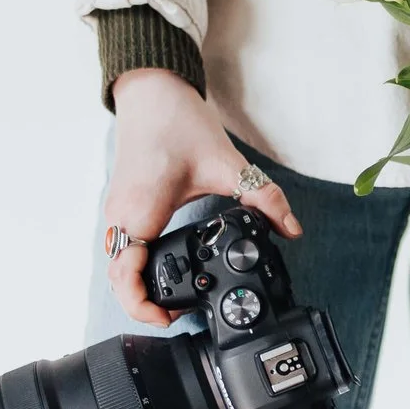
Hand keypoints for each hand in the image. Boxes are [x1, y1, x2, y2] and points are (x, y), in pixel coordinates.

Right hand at [104, 69, 303, 326]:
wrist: (150, 91)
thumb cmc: (176, 121)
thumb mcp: (228, 163)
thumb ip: (264, 198)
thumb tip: (291, 228)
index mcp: (141, 212)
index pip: (126, 278)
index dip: (143, 308)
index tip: (170, 318)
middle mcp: (122, 217)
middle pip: (119, 280)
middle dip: (145, 305)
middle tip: (179, 314)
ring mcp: (118, 212)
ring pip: (118, 266)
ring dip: (139, 288)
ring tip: (173, 300)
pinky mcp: (122, 206)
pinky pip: (123, 249)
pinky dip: (137, 268)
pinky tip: (164, 270)